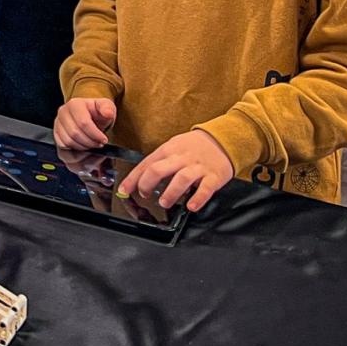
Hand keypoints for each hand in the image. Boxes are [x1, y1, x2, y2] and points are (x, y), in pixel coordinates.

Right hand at [54, 96, 115, 149]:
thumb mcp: (106, 107)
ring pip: (68, 141)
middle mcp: (63, 112)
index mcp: (75, 104)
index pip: (83, 123)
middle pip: (75, 133)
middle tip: (99, 143)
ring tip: (93, 144)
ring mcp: (58, 123)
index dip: (95, 134)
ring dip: (83, 147)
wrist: (89, 115)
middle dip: (90, 142)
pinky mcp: (56, 133)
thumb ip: (108, 108)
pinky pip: (63, 146)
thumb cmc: (97, 111)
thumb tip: (108, 113)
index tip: (104, 139)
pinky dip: (75, 150)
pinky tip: (84, 146)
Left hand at [119, 130, 233, 212]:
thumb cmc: (194, 146)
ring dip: (170, 192)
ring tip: (164, 203)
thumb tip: (140, 178)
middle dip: (147, 184)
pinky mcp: (214, 176)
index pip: (146, 164)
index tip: (124, 190)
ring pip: (181, 178)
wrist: (222, 139)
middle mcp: (181, 158)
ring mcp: (198, 167)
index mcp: (168, 150)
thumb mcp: (173, 148)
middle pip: (159, 169)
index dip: (133, 179)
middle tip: (144, 195)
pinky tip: (191, 206)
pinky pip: (205, 188)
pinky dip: (198, 198)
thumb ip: (159, 162)